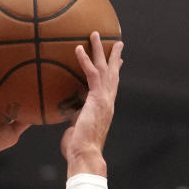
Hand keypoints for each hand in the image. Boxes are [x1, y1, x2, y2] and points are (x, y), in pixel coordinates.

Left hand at [61, 32, 122, 175]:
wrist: (85, 154)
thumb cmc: (78, 148)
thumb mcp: (77, 130)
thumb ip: (75, 121)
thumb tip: (69, 120)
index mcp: (105, 109)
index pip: (111, 87)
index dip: (115, 74)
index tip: (118, 64)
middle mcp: (108, 101)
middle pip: (114, 74)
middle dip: (114, 57)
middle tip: (117, 42)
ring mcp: (104, 99)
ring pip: (104, 68)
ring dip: (99, 49)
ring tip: (95, 33)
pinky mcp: (96, 98)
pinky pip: (90, 74)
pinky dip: (84, 60)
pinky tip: (78, 48)